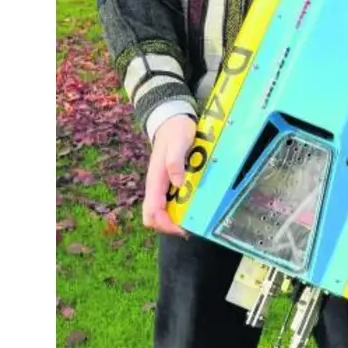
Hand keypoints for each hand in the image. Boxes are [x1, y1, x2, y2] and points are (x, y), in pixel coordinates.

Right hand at [142, 114, 196, 236]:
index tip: (182, 227)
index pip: (151, 212)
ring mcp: (163, 186)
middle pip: (155, 217)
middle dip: (171, 226)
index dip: (165, 224)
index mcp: (155, 180)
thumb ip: (175, 161)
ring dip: (177, 219)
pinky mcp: (170, 183)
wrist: (172, 120)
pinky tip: (196, 205)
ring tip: (196, 219)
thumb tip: (177, 183)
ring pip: (163, 212)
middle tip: (190, 226)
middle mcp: (156, 187)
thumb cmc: (175, 131)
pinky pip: (172, 203)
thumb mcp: (178, 142)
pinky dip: (182, 208)